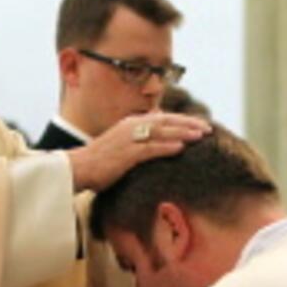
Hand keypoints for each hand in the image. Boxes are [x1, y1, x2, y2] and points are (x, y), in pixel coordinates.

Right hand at [68, 112, 210, 192]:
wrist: (79, 168)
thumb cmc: (100, 161)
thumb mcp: (121, 144)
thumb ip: (138, 139)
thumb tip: (156, 137)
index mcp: (131, 124)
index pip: (162, 118)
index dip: (182, 120)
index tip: (199, 125)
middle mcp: (131, 127)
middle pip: (166, 122)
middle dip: (188, 124)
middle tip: (207, 129)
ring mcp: (128, 140)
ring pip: (161, 132)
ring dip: (182, 133)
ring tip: (200, 136)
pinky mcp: (126, 154)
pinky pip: (150, 149)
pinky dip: (166, 147)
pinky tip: (180, 149)